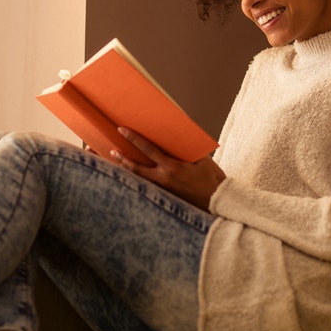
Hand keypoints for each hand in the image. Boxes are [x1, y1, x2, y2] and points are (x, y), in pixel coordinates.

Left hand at [111, 127, 225, 211]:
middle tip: (112, 150)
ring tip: (118, 162)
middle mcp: (164, 179)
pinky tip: (134, 177)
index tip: (122, 130)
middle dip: (123, 158)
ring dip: (128, 170)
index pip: (148, 150)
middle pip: (136, 169)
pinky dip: (138, 181)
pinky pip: (148, 186)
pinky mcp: (166, 197)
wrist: (218, 201)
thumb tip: (176, 139)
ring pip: (139, 180)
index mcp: (172, 167)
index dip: (134, 139)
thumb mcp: (202, 159)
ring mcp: (164, 190)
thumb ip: (187, 149)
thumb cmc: (212, 178)